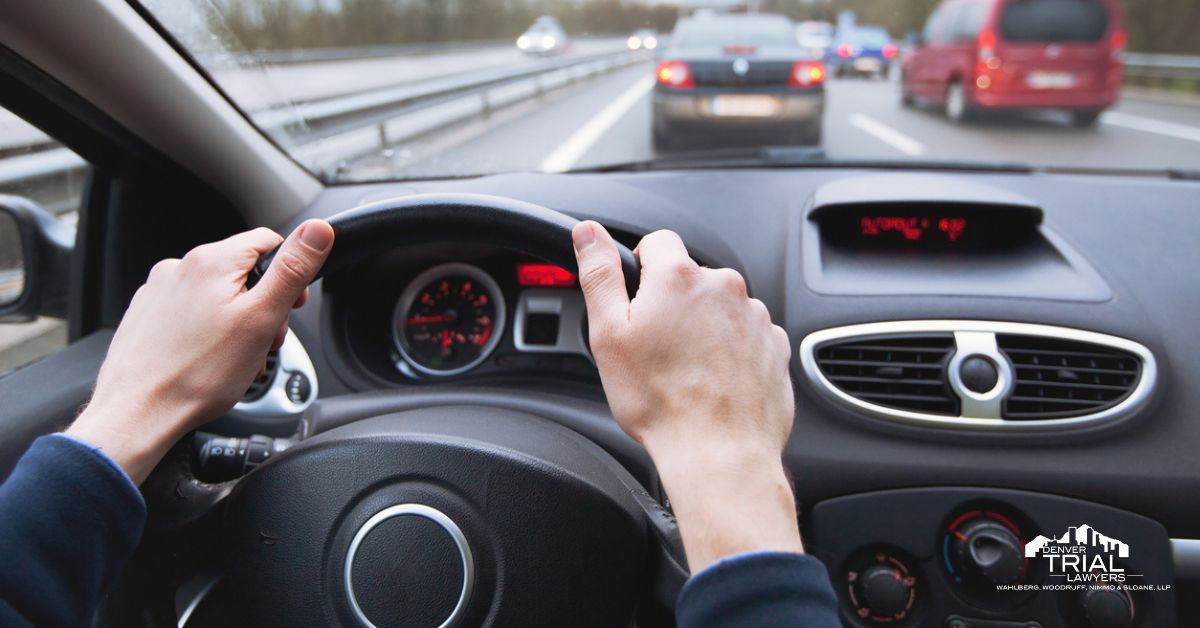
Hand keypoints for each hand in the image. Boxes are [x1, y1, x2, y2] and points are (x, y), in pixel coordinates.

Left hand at [67, 220, 333, 483]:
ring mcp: (159, 291)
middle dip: (263, 305)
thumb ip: (293, 269)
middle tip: (264, 341)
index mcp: (212, 261)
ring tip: (238, 358)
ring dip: (238, 321)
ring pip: (218, 294)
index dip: (289, 274)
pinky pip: (192, 312)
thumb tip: (318, 230)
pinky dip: (209, 332)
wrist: (138, 413)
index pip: (268, 241)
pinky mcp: (148, 315)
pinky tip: (211, 360)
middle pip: (243, 271)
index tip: (292, 306)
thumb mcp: (262, 318)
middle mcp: (180, 267)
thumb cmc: (198, 374)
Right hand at [572, 221, 802, 571]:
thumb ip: (600, 275)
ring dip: (704, 329)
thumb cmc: (660, 403)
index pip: (658, 243)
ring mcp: (755, 316)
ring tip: (687, 373)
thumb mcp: (609, 335)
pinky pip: (747, 336)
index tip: (637, 302)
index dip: (641, 269)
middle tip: (656, 349)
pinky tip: (714, 383)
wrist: (719, 453)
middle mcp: (725, 287)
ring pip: (720, 309)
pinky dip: (731, 352)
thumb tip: (588, 233)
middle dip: (673, 305)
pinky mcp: (775, 346)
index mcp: (679, 277)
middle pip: (691, 279)